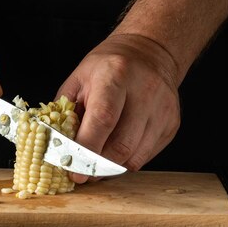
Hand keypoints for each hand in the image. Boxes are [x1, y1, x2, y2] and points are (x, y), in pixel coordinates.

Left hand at [56, 33, 180, 182]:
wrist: (150, 52)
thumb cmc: (108, 67)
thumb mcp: (79, 78)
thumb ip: (66, 112)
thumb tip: (55, 146)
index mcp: (116, 74)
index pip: (103, 119)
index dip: (87, 149)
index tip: (74, 170)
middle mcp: (145, 91)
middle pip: (121, 144)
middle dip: (97, 166)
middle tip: (82, 173)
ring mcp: (163, 109)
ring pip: (135, 156)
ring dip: (111, 167)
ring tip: (96, 163)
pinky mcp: (172, 124)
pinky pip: (146, 156)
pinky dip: (127, 161)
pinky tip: (115, 152)